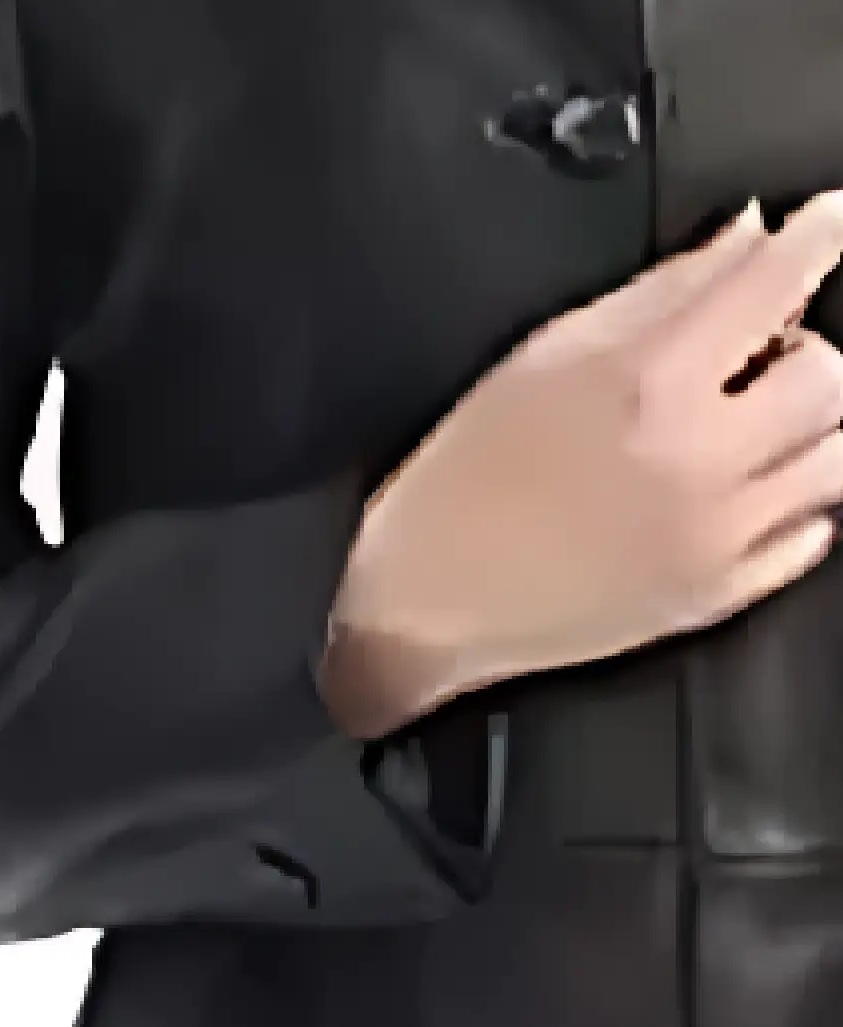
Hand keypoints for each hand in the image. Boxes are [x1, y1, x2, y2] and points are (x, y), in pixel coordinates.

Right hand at [324, 194, 842, 737]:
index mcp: (643, 386)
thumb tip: (739, 242)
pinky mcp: (715, 596)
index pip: (771, 285)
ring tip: (752, 424)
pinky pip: (810, 538)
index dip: (819, 236)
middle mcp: (696, 461)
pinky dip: (795, 502)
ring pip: (837, 460)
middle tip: (760, 354)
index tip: (830, 222)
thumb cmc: (461, 482)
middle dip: (805, 350)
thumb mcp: (539, 361)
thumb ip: (653, 295)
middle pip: (830, 378)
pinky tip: (738, 489)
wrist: (429, 600)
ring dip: (811, 426)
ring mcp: (714, 537)